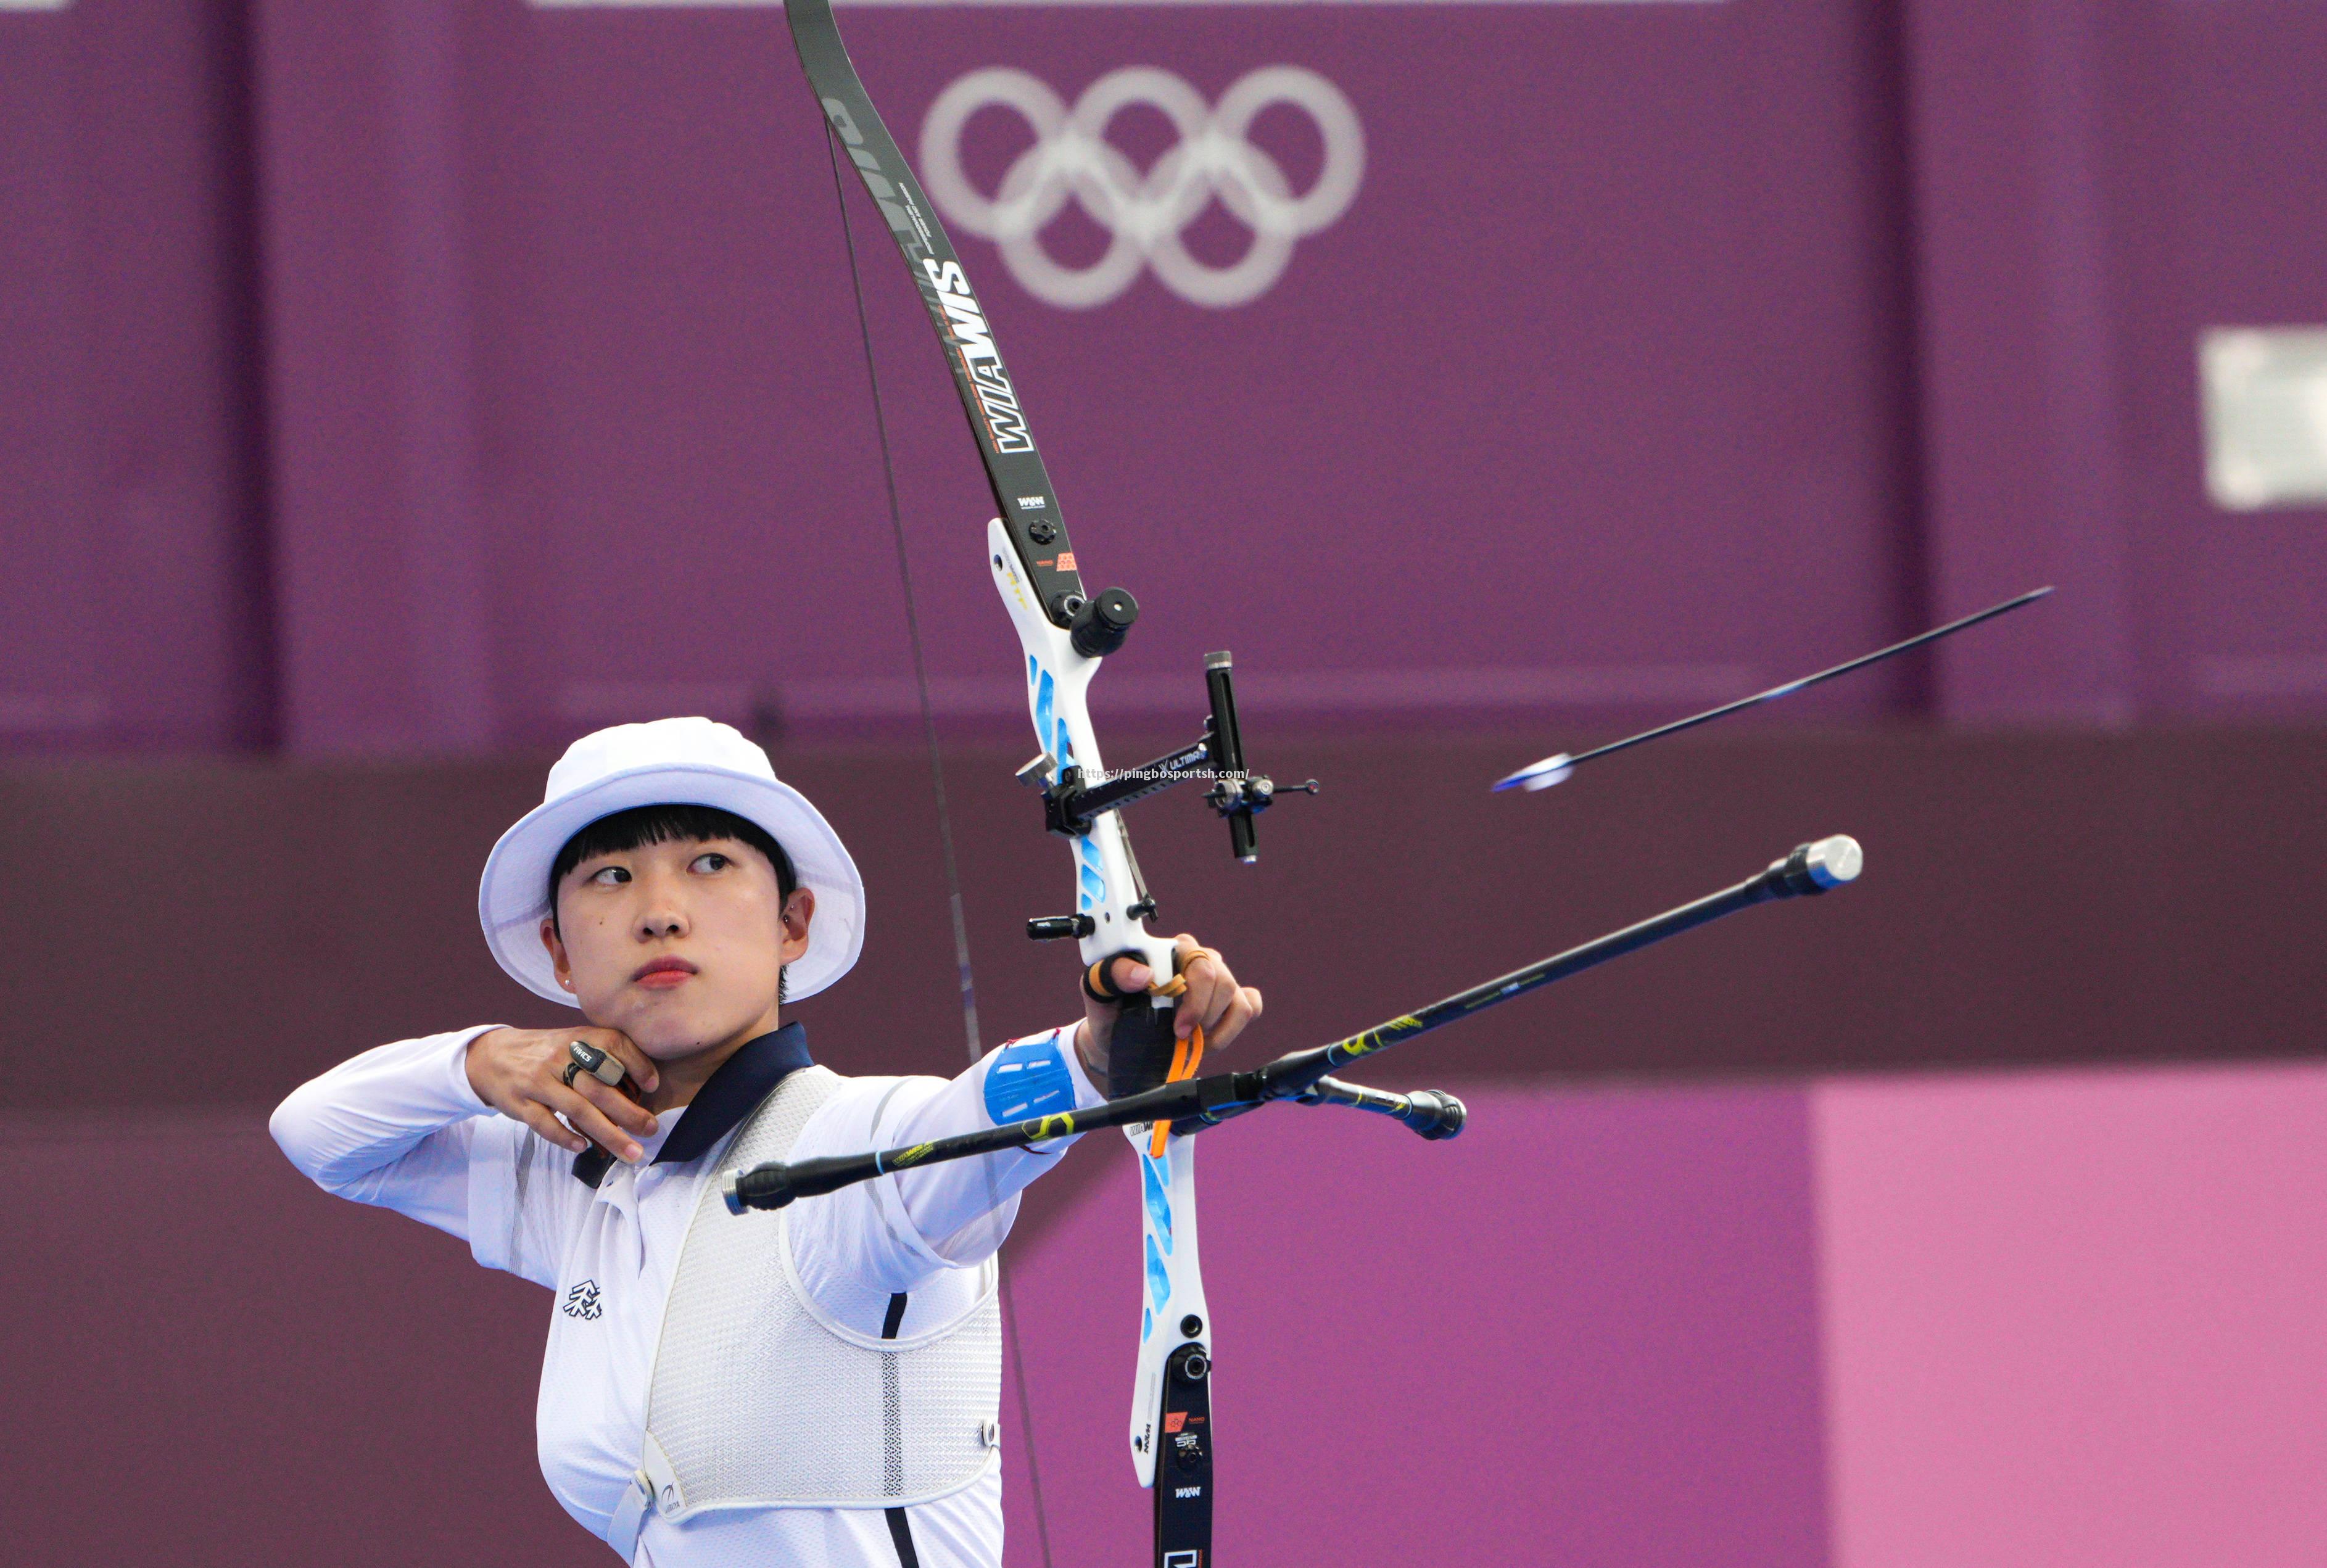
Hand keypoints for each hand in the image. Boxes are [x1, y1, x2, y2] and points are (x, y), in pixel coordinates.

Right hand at [465, 1026, 662, 1163]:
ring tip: (631, 1151)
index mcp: (577, 1039)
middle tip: (651, 1130)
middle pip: (599, 1087)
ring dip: (608, 1134)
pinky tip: (583, 1148)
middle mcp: (559, 1058)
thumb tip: (642, 1085)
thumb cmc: (545, 1054)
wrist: (491, 1055)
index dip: (637, 1063)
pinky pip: (544, 1123)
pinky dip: (565, 1137)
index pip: (613, 1044)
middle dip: (629, 1112)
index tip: (653, 1085)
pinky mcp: (519, 1102)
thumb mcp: (573, 1043)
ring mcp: (538, 1081)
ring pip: (577, 1110)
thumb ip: (603, 1057)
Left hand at [1075, 933, 1262, 1084]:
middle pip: (1221, 980)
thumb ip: (1112, 974)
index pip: (1197, 958)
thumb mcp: (1098, 990)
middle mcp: (1197, 960)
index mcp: (1170, 950)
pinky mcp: (1229, 1002)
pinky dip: (1232, 1028)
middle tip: (1180, 1035)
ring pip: (1238, 999)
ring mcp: (1217, 981)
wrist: (1117, 1040)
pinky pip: (1250, 1007)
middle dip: (1203, 1015)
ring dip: (1217, 1029)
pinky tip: (1209, 1038)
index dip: (1192, 996)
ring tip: (1191, 1040)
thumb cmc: (1110, 1009)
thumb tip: (1144, 974)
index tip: (1176, 1026)